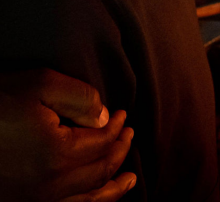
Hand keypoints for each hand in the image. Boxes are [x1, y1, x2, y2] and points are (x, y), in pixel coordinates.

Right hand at [0, 70, 135, 200]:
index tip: (123, 115)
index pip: (103, 142)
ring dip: (113, 188)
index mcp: (58, 153)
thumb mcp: (39, 85)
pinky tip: (98, 199)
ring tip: (130, 179)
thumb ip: (80, 98)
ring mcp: (35, 201)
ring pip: (88, 200)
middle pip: (100, 171)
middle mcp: (50, 184)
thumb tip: (105, 117)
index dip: (118, 127)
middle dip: (120, 152)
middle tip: (129, 137)